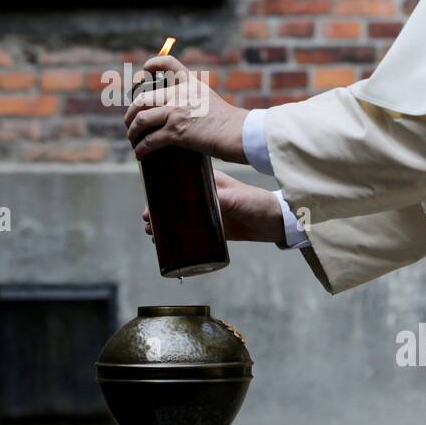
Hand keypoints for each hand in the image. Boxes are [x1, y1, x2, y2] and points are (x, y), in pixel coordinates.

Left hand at [124, 55, 248, 163]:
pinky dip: (141, 148)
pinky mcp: (175, 131)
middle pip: (143, 98)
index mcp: (190, 83)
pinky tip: (140, 154)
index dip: (153, 64)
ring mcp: (176, 111)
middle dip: (131, 113)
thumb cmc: (230, 123)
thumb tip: (182, 114)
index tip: (144, 71)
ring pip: (140, 119)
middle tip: (130, 123)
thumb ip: (194, 101)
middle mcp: (179, 94)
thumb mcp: (211, 100)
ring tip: (133, 141)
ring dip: (132, 132)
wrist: (239, 133)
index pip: (168, 63)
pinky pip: (149, 140)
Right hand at [142, 170, 285, 244]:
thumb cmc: (259, 204)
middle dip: (158, 210)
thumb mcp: (238, 199)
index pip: (179, 182)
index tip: (150, 203)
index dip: (161, 192)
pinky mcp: (216, 227)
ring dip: (165, 223)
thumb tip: (194, 202)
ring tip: (152, 234)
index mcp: (210, 182)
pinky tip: (167, 242)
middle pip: (175, 200)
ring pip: (181, 215)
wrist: (278, 222)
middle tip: (147, 222)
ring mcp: (210, 211)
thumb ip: (220, 199)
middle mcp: (206, 195)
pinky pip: (192, 230)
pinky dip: (178, 235)